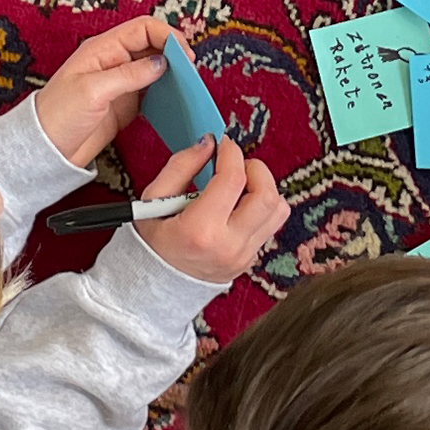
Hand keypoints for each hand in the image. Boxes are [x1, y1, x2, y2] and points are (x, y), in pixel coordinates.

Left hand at [31, 17, 174, 171]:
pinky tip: (174, 100)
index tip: (184, 55)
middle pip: (153, 45)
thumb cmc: (58, 116)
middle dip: (174, 54)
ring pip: (155, 67)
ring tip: (187, 86)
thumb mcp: (93, 91)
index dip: (167, 36)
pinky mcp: (125, 103)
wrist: (46, 150)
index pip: (143, 28)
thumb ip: (129, 75)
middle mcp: (114, 61)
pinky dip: (166, 92)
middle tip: (190, 72)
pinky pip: (152, 91)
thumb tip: (161, 62)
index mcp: (103, 49)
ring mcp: (120, 82)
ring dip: (172, 73)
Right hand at [137, 135, 286, 284]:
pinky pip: (270, 226)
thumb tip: (208, 143)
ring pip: (278, 211)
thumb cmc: (151, 242)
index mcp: (200, 230)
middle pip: (267, 196)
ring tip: (241, 185)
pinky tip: (239, 205)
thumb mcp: (153, 200)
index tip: (223, 144)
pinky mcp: (250, 260)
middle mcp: (228, 246)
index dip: (231, 153)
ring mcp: (243, 256)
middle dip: (256, 169)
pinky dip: (260, 207)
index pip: (233, 180)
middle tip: (237, 165)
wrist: (153, 286)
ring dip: (264, 188)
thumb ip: (181, 166)